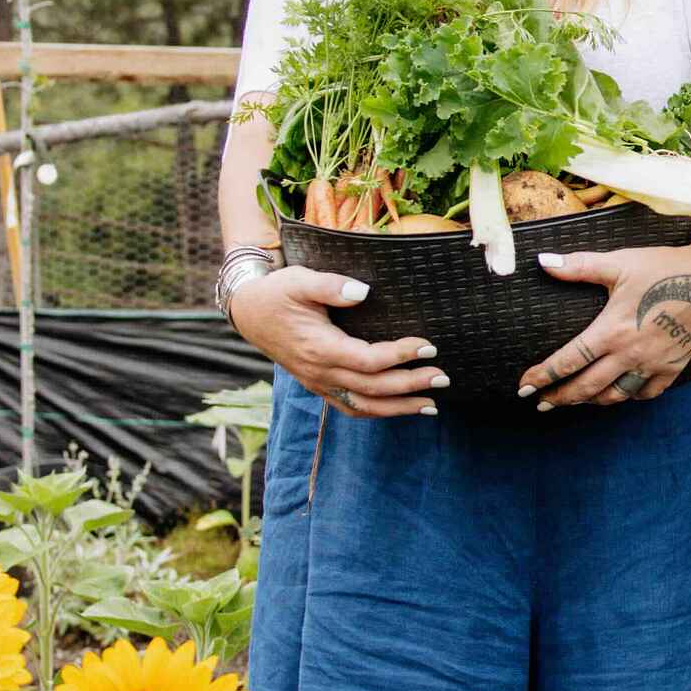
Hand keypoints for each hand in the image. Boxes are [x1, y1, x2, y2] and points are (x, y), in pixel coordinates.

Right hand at [227, 267, 445, 417]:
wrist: (248, 311)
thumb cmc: (278, 292)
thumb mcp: (299, 280)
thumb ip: (330, 286)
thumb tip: (363, 291)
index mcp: (319, 347)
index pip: (368, 360)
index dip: (400, 356)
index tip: (428, 345)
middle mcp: (320, 372)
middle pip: (372, 388)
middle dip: (410, 385)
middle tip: (442, 377)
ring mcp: (318, 382)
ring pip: (363, 406)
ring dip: (399, 408)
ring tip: (431, 404)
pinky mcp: (318, 385)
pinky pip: (350, 407)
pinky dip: (378, 411)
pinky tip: (401, 408)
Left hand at [521, 237, 690, 409]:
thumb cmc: (663, 267)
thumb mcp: (620, 263)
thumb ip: (579, 266)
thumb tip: (541, 261)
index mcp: (612, 330)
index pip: (568, 361)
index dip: (543, 376)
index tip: (524, 386)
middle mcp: (631, 354)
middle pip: (587, 387)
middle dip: (559, 398)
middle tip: (540, 404)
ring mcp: (653, 365)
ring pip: (615, 396)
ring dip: (590, 401)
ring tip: (574, 401)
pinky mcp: (673, 368)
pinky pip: (645, 393)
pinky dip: (627, 396)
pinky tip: (616, 394)